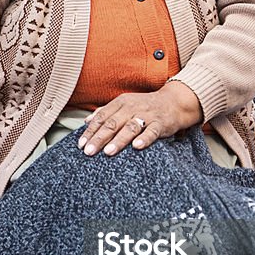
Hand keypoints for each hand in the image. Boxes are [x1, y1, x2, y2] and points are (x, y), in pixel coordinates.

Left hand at [78, 81, 202, 157]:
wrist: (173, 102)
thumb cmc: (145, 106)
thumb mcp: (125, 104)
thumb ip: (106, 111)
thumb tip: (87, 121)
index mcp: (121, 103)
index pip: (102, 117)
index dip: (90, 131)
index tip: (81, 144)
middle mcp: (132, 107)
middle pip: (112, 124)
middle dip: (99, 138)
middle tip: (88, 151)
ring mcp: (147, 115)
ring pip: (130, 127)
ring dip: (118, 140)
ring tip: (108, 152)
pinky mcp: (160, 123)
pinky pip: (152, 131)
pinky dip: (144, 138)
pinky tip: (136, 147)